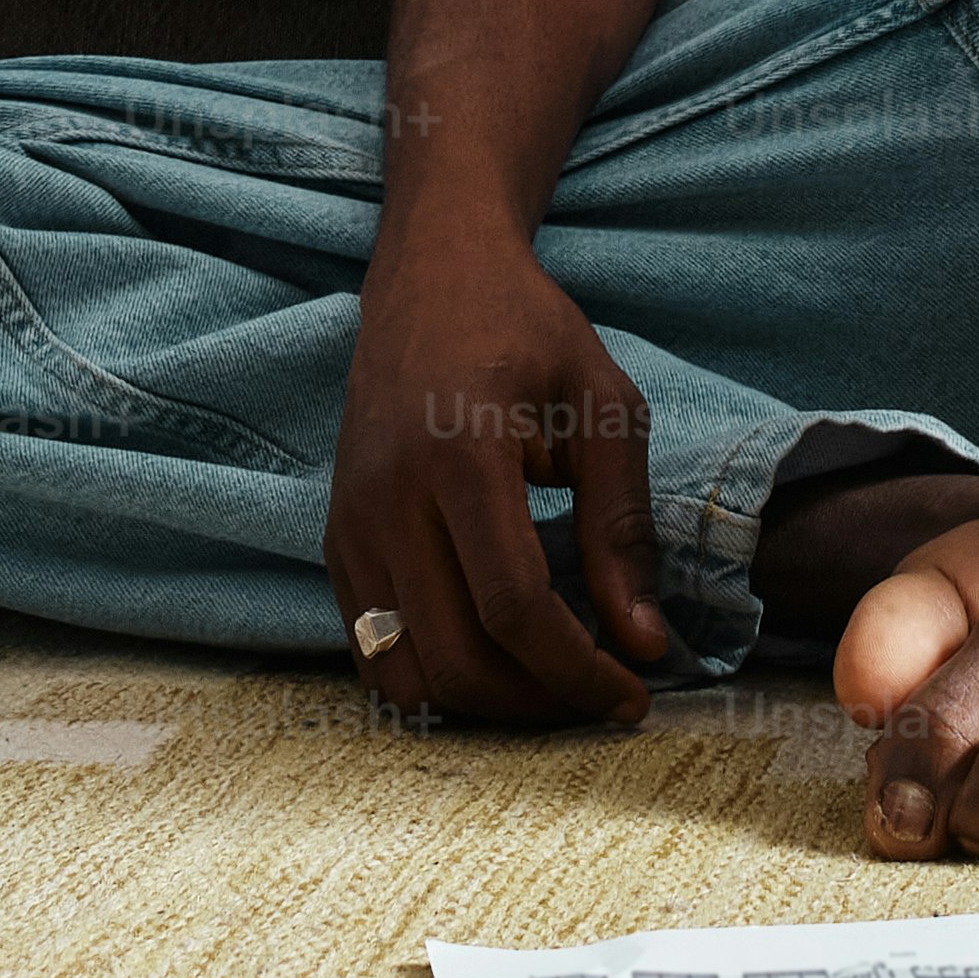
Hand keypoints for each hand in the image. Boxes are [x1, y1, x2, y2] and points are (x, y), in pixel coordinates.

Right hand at [332, 212, 669, 724]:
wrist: (432, 275)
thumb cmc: (527, 330)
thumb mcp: (604, 406)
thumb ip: (622, 525)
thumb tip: (642, 642)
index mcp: (461, 457)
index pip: (514, 607)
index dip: (578, 671)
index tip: (632, 696)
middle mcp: (389, 499)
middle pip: (457, 658)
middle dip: (538, 701)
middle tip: (597, 693)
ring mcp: (351, 524)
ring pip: (406, 673)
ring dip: (484, 702)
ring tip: (547, 682)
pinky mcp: (336, 540)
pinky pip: (373, 649)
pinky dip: (435, 676)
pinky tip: (494, 654)